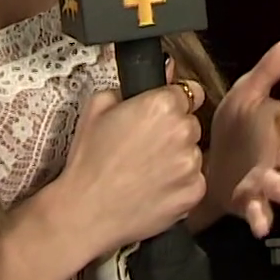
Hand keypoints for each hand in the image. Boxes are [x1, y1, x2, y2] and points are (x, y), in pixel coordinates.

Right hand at [60, 80, 209, 253]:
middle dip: (174, 131)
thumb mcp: (98, 107)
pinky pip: (194, 181)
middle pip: (191, 123)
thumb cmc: (89, 161)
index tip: (163, 114)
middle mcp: (183, 131)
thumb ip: (133, 85)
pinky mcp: (194, 193)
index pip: (190, 91)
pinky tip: (154, 188)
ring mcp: (191, 164)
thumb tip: (164, 68)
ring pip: (194, 153)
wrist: (86, 211)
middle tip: (146, 146)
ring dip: (178, 158)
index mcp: (162, 105)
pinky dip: (179, 184)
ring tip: (146, 171)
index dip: (174, 102)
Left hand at [202, 38, 279, 237]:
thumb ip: (268, 70)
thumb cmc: (232, 127)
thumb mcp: (245, 94)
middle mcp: (279, 156)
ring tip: (272, 185)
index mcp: (279, 128)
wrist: (204, 162)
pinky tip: (258, 223)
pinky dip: (262, 218)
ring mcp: (268, 182)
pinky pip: (263, 213)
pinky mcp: (253, 203)